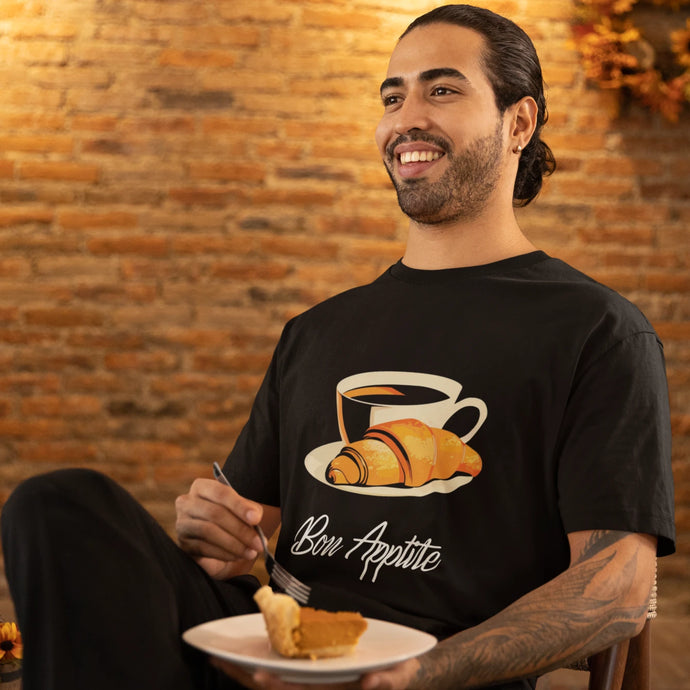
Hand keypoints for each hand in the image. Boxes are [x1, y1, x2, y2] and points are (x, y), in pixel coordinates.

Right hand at [175, 476, 264, 578]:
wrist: (217, 545)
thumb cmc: (231, 521)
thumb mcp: (242, 512)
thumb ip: (249, 510)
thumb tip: (255, 517)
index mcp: (202, 487)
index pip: (221, 492)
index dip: (239, 505)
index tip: (256, 519)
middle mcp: (187, 502)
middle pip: (215, 513)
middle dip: (240, 529)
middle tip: (258, 542)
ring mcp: (182, 523)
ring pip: (208, 531)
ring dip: (234, 544)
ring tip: (250, 552)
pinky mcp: (182, 544)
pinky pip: (204, 548)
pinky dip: (224, 553)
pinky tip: (237, 556)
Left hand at [210, 657, 419, 689]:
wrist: (396, 669)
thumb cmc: (395, 672)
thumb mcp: (396, 676)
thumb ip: (385, 682)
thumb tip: (369, 683)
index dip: (277, 688)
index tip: (258, 677)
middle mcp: (314, 688)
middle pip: (273, 688)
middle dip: (245, 676)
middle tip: (216, 659)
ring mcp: (308, 681)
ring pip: (269, 678)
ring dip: (243, 670)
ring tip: (216, 655)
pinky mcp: (306, 669)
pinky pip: (277, 667)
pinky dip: (256, 661)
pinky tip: (239, 650)